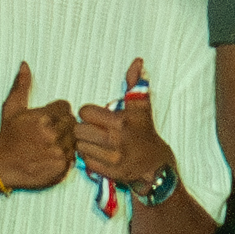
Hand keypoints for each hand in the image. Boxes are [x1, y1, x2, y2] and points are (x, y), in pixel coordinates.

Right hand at [0, 65, 74, 190]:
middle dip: (62, 126)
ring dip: (65, 141)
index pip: (65, 107)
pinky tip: (51, 156)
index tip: (47, 119)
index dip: (57, 112)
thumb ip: (21, 86)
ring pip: (74, 140)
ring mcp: (57, 152)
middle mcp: (51, 135)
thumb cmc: (8, 136)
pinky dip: (65, 156)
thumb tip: (25, 65)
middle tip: (49, 132)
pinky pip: (73, 157)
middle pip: (72, 123)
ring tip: (49, 144)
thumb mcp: (11, 109)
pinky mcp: (61, 168)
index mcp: (42, 118)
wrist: (0, 166)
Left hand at [69, 59, 171, 192]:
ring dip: (84, 143)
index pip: (85, 112)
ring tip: (95, 141)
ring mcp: (112, 157)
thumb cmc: (145, 132)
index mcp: (121, 121)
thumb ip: (135, 84)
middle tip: (93, 129)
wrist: (155, 165)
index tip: (97, 116)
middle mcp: (116, 139)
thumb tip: (137, 61)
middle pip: (79, 130)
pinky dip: (89, 157)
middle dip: (84, 128)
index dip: (89, 113)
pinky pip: (85, 161)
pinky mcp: (108, 171)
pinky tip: (98, 153)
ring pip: (80, 146)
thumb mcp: (141, 108)